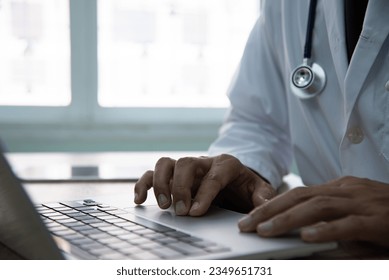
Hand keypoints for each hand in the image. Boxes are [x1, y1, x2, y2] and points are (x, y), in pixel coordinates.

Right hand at [134, 154, 274, 215]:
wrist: (234, 180)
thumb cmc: (244, 186)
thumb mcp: (259, 190)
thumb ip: (263, 196)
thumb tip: (263, 206)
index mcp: (226, 164)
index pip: (213, 175)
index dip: (204, 193)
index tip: (196, 212)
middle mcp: (203, 162)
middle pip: (185, 163)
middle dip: (181, 187)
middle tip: (181, 211)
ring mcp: (186, 168)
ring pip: (166, 163)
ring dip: (160, 183)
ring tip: (163, 205)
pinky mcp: (174, 175)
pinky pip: (153, 173)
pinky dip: (144, 184)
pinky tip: (140, 199)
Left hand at [238, 176, 388, 246]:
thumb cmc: (386, 216)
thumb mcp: (353, 216)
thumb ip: (329, 222)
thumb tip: (300, 235)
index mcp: (338, 188)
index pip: (297, 193)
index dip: (271, 204)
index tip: (251, 218)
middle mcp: (346, 190)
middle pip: (300, 196)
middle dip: (270, 211)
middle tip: (246, 225)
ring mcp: (362, 202)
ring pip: (318, 207)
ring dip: (288, 220)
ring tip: (266, 232)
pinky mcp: (377, 219)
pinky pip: (348, 224)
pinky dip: (326, 230)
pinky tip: (307, 238)